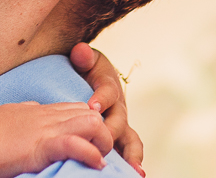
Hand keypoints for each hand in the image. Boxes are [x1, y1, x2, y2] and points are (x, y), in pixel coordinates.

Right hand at [0, 101, 111, 177]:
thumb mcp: (9, 113)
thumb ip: (25, 111)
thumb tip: (33, 109)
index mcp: (40, 111)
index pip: (77, 108)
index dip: (88, 125)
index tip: (88, 143)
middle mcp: (48, 116)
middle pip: (91, 113)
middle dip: (101, 134)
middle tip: (97, 154)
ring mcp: (47, 129)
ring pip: (92, 123)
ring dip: (101, 143)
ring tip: (97, 160)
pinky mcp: (43, 145)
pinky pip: (76, 144)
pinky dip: (90, 154)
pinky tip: (94, 164)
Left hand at [71, 42, 144, 174]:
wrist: (92, 78)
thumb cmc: (86, 70)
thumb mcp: (84, 59)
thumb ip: (83, 56)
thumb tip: (80, 50)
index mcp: (109, 87)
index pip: (108, 92)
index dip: (101, 98)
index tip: (91, 106)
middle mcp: (118, 108)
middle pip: (119, 120)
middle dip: (111, 129)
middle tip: (103, 137)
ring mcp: (120, 125)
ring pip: (130, 140)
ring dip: (131, 154)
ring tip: (133, 169)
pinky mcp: (119, 138)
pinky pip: (129, 151)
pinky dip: (132, 161)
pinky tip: (134, 174)